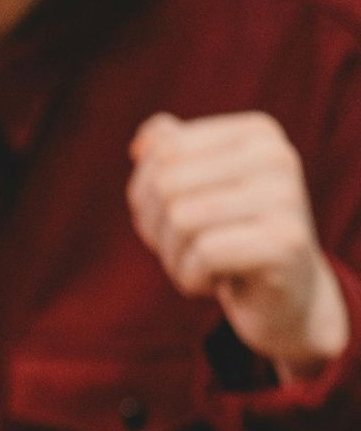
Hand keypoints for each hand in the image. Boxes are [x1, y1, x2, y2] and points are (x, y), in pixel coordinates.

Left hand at [129, 112, 352, 377]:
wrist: (288, 298)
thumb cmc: (233, 240)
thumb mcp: (200, 192)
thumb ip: (173, 156)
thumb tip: (141, 143)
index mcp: (256, 133)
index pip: (165, 150)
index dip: (144, 196)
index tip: (169, 221)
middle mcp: (276, 155)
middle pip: (167, 185)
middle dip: (157, 230)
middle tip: (185, 250)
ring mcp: (286, 198)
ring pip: (180, 220)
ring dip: (174, 259)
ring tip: (203, 267)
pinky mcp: (285, 244)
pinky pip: (203, 256)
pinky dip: (192, 279)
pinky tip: (218, 282)